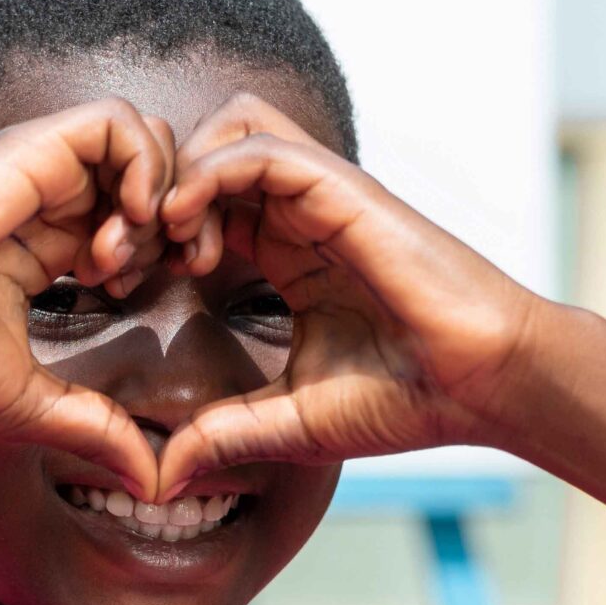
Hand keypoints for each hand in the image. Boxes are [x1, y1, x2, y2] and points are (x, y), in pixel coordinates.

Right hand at [0, 98, 172, 496]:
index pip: (135, 220)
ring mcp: (42, 168)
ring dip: (163, 192)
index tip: (146, 293)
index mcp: (48, 244)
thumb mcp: (31, 402)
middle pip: (154, 175)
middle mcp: (49, 198)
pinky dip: (143, 164)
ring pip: (146, 140)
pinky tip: (125, 222)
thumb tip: (153, 484)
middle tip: (165, 269)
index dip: (163, 250)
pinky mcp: (32, 147)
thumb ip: (96, 430)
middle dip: (181, 221)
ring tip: (133, 250)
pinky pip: (118, 120)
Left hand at [151, 93, 548, 495]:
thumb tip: (165, 474)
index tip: (121, 287)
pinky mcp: (341, 188)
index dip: (148, 234)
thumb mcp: (294, 421)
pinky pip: (258, 146)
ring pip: (226, 130)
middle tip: (122, 258)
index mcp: (286, 255)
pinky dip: (208, 174)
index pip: (199, 208)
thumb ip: (228, 434)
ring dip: (177, 174)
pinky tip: (187, 231)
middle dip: (146, 195)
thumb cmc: (410, 400)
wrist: (484, 385)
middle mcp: (300, 216)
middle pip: (201, 154)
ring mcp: (321, 197)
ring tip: (160, 239)